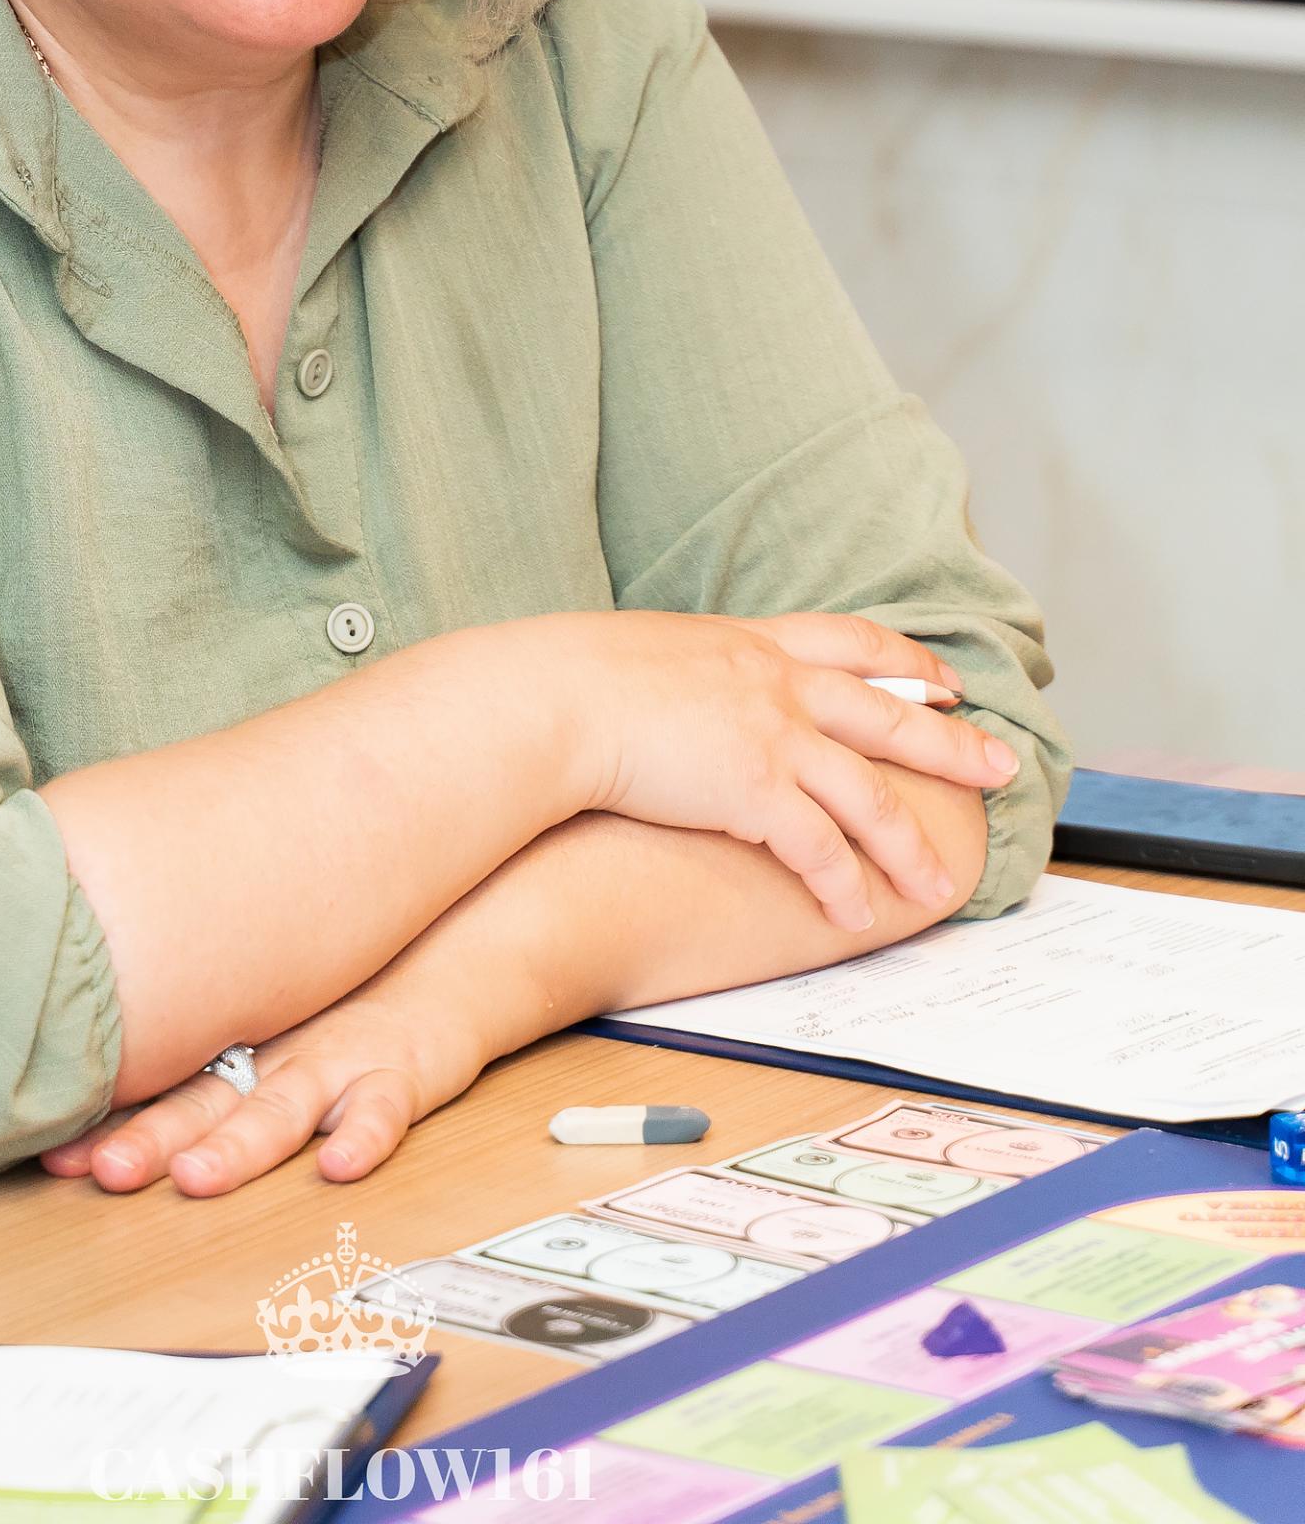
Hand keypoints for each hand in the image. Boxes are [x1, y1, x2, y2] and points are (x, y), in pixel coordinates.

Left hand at [39, 973, 489, 1198]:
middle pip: (204, 1102)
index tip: (50, 1156)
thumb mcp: (264, 1025)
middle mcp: (274, 1058)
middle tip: (103, 1171)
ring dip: (239, 1143)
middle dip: (152, 1139)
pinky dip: (364, 1135)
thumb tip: (92, 1084)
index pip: (161, 1093)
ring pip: (282, 1107)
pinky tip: (339, 1163)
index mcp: (235, 1053)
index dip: (109, 1124)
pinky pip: (384, 1108)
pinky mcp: (400, 1073)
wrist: (442, 955)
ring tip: (197, 1176)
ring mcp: (336, 1064)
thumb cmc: (341, 1006)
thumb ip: (198, 1063)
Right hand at [556, 609, 1019, 932]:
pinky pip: (820, 848)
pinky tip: (858, 915)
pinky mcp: (756, 789)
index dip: (906, 663)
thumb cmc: (576, 677)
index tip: (945, 682)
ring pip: (870, 795)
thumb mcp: (651, 652)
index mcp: (753, 644)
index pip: (852, 643)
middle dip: (952, 746)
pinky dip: (844, 884)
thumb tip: (688, 693)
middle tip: (1002, 765)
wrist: (556, 697)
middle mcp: (777, 683)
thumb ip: (694, 672)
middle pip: (889, 715)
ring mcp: (773, 735)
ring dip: (910, 845)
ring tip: (944, 884)